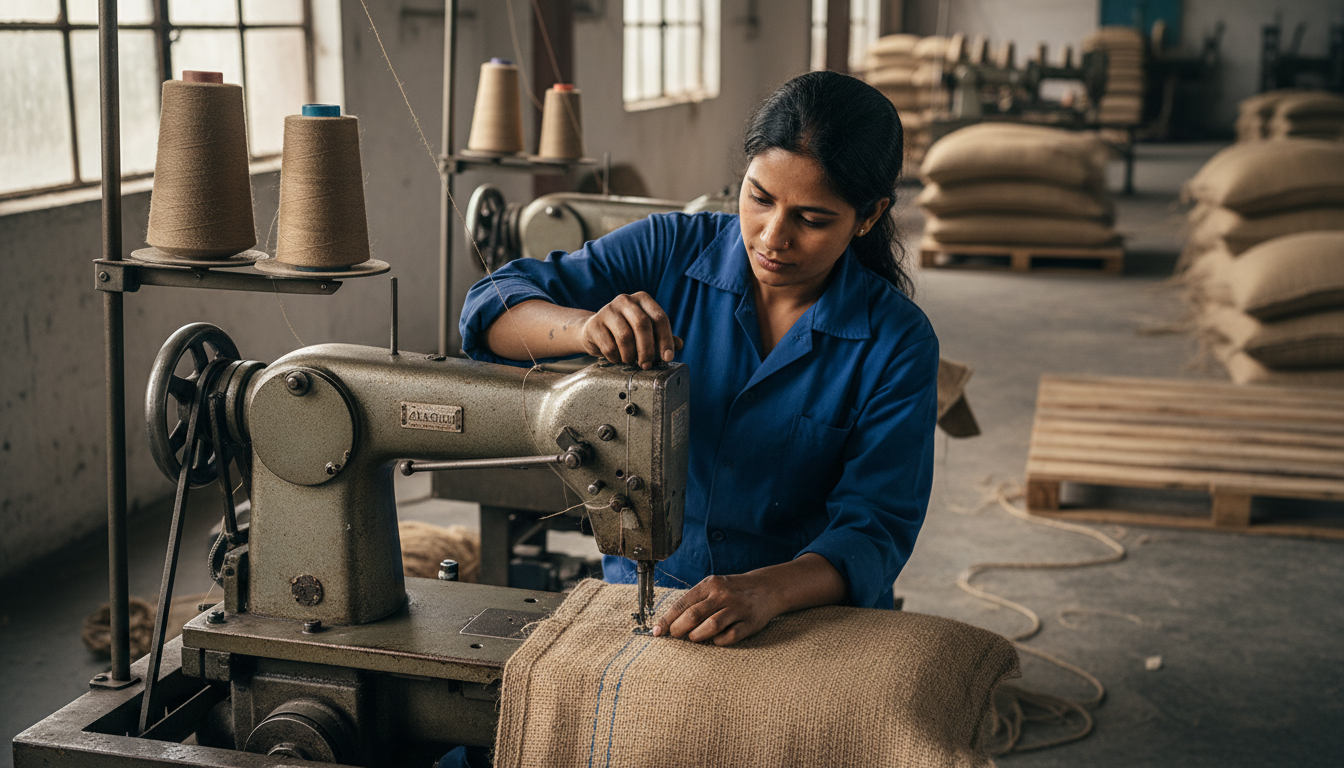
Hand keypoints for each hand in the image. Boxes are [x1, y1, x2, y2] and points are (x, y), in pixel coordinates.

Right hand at [580, 292, 682, 368]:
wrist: (594, 332)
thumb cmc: (625, 331)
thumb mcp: (646, 332)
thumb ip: (662, 337)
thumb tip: (679, 344)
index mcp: (642, 299)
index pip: (659, 317)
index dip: (665, 339)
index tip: (667, 357)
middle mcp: (625, 300)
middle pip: (642, 325)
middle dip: (648, 349)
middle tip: (647, 364)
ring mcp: (607, 310)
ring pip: (625, 336)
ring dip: (630, 355)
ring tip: (629, 360)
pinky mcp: (594, 324)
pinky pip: (609, 346)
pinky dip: (616, 357)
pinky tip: (616, 358)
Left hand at [651, 573, 782, 645]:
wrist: (767, 588)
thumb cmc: (733, 590)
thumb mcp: (713, 587)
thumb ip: (694, 601)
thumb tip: (669, 622)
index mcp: (710, 584)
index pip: (682, 604)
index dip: (667, 620)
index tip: (657, 632)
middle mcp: (723, 595)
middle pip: (694, 615)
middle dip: (679, 629)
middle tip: (676, 636)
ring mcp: (737, 608)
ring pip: (711, 626)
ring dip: (697, 636)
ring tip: (693, 638)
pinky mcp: (750, 623)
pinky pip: (730, 636)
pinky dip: (719, 641)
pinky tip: (715, 640)